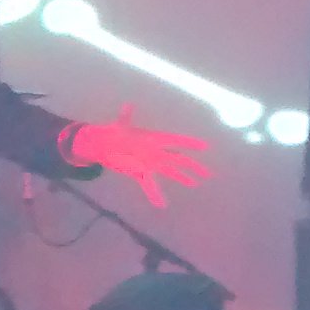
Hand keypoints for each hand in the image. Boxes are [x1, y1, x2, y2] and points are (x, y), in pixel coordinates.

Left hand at [66, 104, 210, 209]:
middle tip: (207, 173)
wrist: (102, 144)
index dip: (190, 143)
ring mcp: (149, 162)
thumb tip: (128, 105)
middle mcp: (155, 151)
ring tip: (194, 184)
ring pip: (168, 171)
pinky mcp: (139, 172)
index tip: (205, 146)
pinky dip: (154, 194)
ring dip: (181, 177)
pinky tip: (160, 205)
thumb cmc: (113, 133)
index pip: (175, 140)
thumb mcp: (119, 126)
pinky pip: (149, 184)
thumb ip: (126, 117)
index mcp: (153, 139)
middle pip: (177, 158)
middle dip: (192, 165)